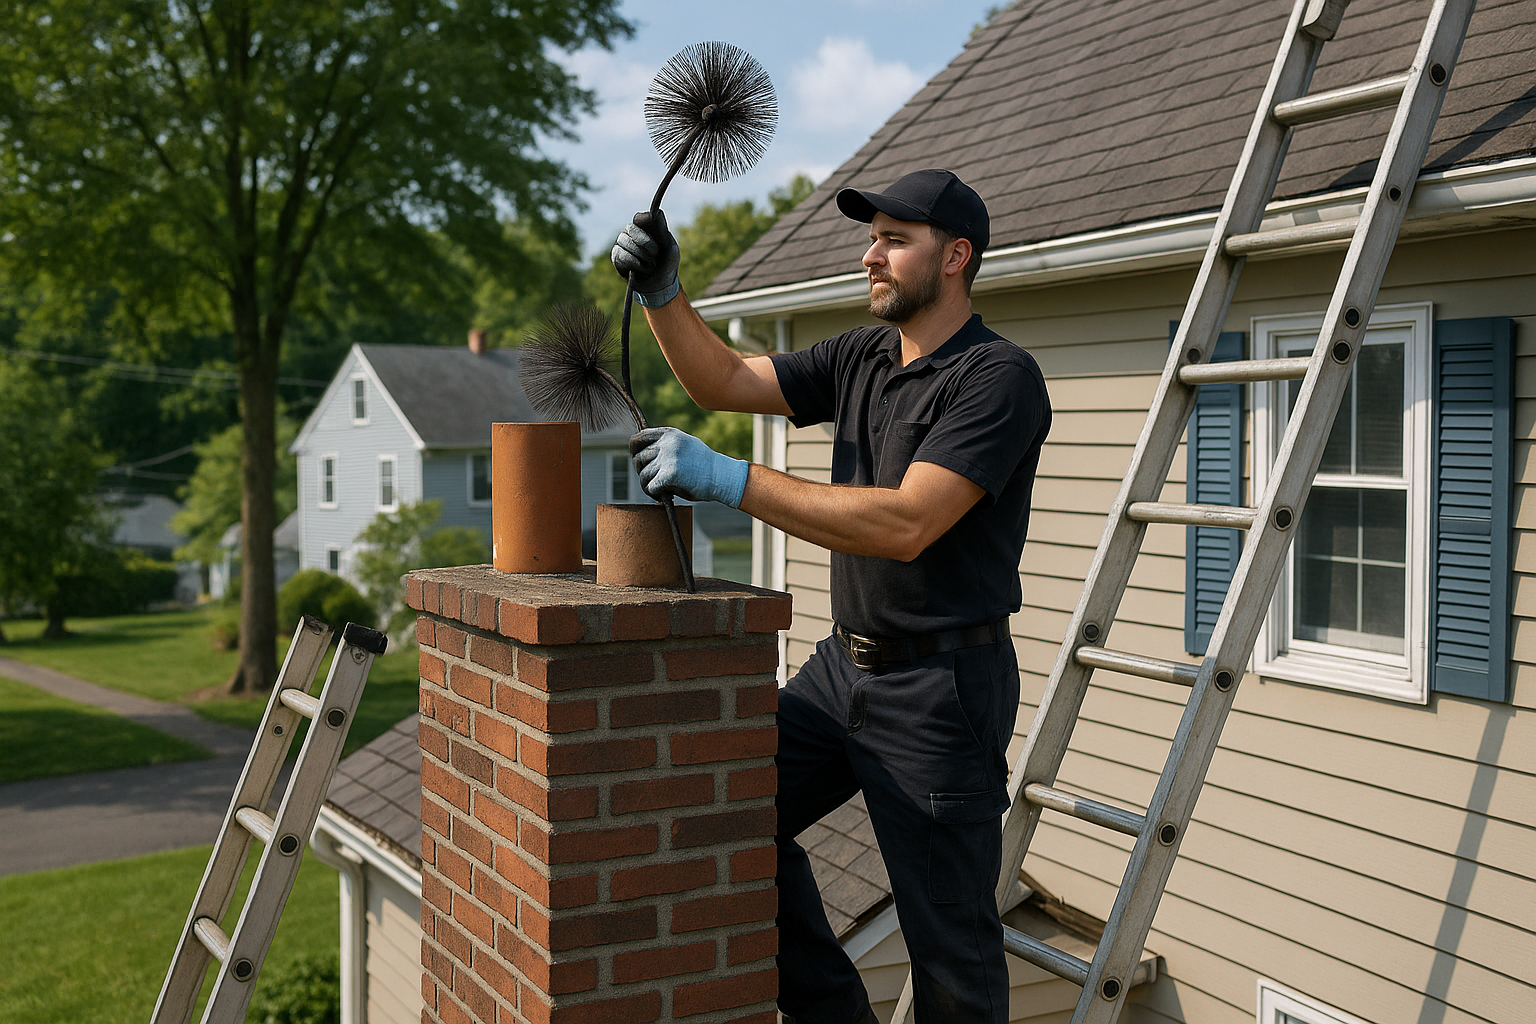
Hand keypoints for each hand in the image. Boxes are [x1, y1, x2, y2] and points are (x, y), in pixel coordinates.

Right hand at [611, 210, 680, 307]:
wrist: (660, 285)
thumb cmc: (667, 264)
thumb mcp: (670, 247)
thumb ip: (662, 230)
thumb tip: (657, 211)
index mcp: (646, 228)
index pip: (640, 218)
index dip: (645, 222)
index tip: (654, 229)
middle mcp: (632, 233)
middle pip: (631, 228)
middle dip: (645, 241)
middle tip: (655, 253)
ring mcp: (622, 244)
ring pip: (624, 241)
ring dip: (641, 255)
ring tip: (650, 265)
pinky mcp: (616, 257)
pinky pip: (620, 255)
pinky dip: (634, 263)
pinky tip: (641, 269)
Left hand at [630, 427, 748, 507]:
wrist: (722, 476)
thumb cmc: (704, 465)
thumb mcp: (684, 445)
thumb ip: (665, 445)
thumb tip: (641, 452)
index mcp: (669, 434)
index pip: (638, 439)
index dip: (634, 451)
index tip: (639, 460)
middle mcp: (667, 443)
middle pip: (638, 459)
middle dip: (643, 472)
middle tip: (654, 480)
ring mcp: (668, 458)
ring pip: (643, 475)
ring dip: (648, 485)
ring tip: (660, 489)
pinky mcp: (669, 475)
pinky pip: (650, 486)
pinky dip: (653, 493)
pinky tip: (662, 495)